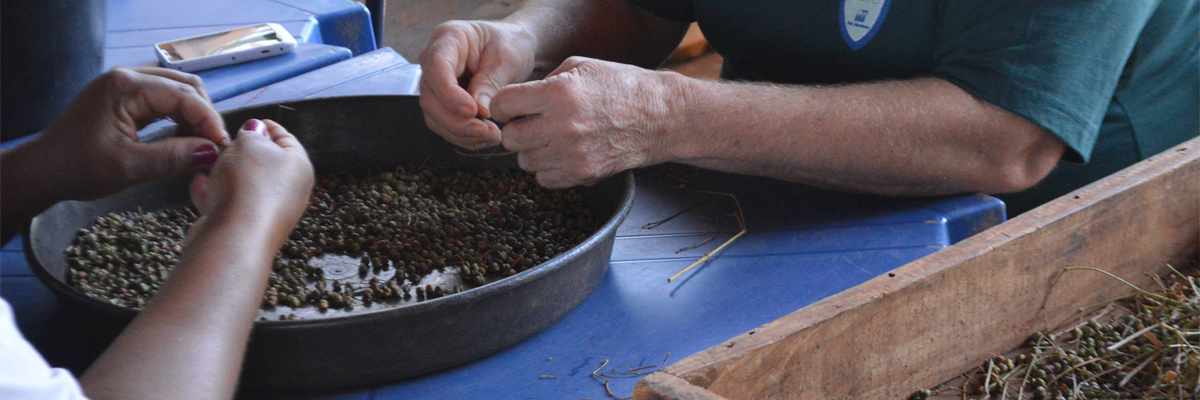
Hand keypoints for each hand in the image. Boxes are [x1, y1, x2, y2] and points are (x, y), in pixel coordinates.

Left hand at [28, 67, 230, 201]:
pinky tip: (184, 139)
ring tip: (202, 145)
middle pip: (185, 85)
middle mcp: (127, 77)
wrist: (42, 171)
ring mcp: (125, 84)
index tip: (223, 147)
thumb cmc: (78, 169)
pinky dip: (180, 117)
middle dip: (205, 115)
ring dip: (194, 115)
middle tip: (215, 146)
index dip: (209, 120)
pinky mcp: (124, 96)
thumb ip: (175, 157)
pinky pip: (163, 99)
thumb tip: (213, 152)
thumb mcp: (130, 167)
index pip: (184, 95)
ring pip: (177, 90)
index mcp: (125, 87)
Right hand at [189, 119, 313, 240]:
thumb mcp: (249, 142)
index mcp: (299, 167)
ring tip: (208, 161)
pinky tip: (198, 184)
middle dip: (243, 151)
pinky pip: (229, 205)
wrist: (235, 237)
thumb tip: (256, 131)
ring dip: (225, 172)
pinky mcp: (245, 229)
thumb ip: (252, 133)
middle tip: (226, 142)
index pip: (287, 140)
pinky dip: (214, 193)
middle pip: (265, 164)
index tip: (254, 121)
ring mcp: (268, 213)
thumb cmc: (248, 183)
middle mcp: (290, 192)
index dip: (269, 128)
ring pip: (244, 185)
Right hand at [418, 20, 536, 149]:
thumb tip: (478, 111)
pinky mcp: (442, 102)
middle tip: (486, 130)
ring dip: (460, 133)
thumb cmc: (510, 44)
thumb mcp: (506, 58)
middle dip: (456, 121)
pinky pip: (444, 125)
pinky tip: (485, 138)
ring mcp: (435, 83)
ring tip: (492, 136)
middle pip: (430, 97)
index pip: (436, 67)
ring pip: (433, 116)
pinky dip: (464, 137)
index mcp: (448, 38)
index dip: (449, 94)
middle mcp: (434, 60)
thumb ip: (490, 82)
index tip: (472, 111)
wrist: (513, 48)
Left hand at [491, 57, 681, 187]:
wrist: (660, 117)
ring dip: (533, 150)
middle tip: (532, 123)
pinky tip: (564, 153)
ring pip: (525, 161)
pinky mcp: (583, 174)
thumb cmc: (621, 87)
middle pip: (510, 138)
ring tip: (553, 137)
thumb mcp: (581, 67)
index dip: (503, 105)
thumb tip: (516, 101)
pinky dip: (549, 168)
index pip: (502, 105)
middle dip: (516, 129)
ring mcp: (573, 154)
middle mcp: (562, 125)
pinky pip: (544, 179)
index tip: (513, 106)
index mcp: (559, 92)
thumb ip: (544, 82)